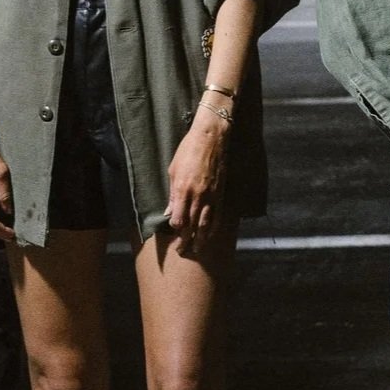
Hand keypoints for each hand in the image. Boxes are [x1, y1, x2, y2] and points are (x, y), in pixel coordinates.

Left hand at [165, 112, 230, 258]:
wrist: (211, 138)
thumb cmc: (188, 150)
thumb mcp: (173, 170)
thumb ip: (172, 194)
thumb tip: (169, 211)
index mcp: (182, 190)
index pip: (178, 219)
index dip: (176, 229)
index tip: (173, 232)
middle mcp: (197, 196)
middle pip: (191, 225)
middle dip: (186, 240)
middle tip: (182, 251)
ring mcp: (211, 196)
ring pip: (205, 224)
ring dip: (200, 239)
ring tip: (197, 249)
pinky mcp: (220, 193)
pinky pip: (217, 215)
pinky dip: (213, 227)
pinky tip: (210, 234)